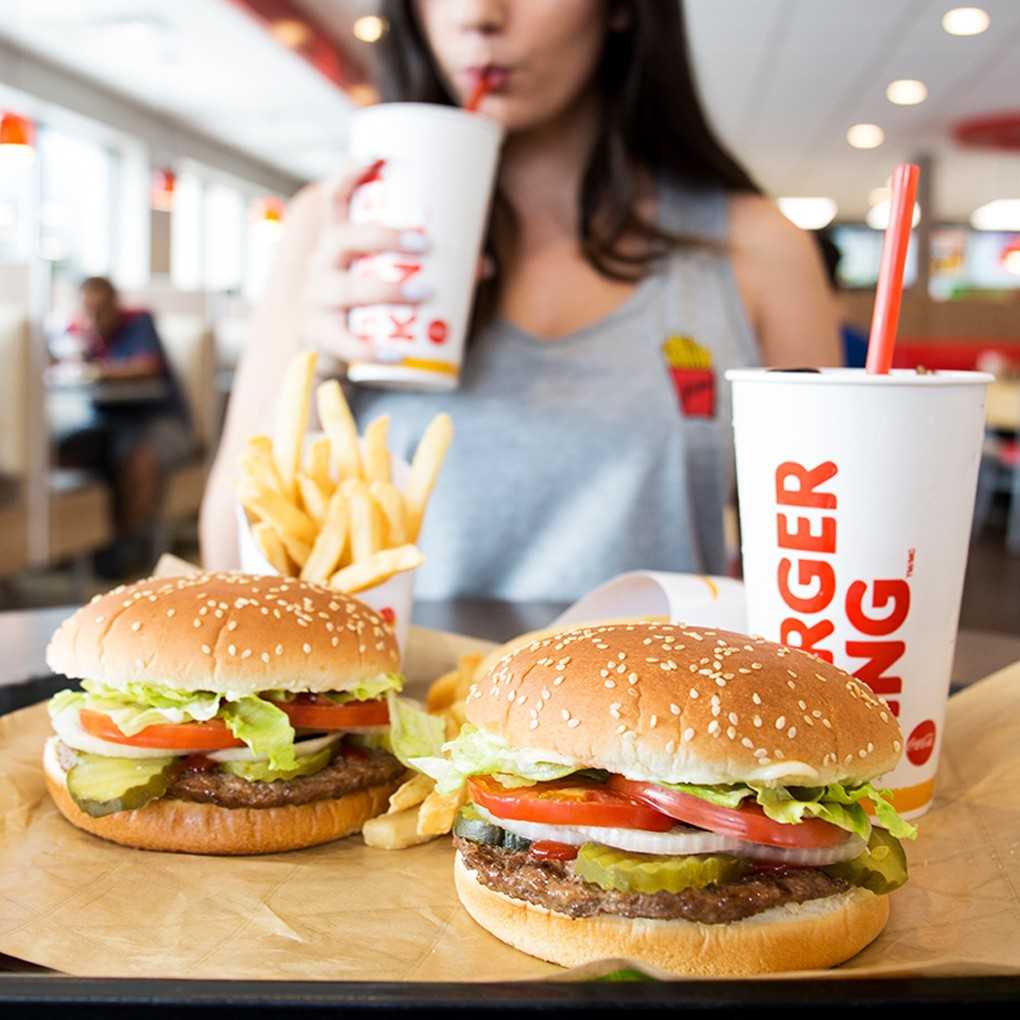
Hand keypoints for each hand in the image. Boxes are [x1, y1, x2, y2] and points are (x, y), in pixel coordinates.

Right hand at [302, 158, 432, 364]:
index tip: (377, 158)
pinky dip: (372, 350)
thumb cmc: (367, 299)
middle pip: (345, 238)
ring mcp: (316, 299)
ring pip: (346, 288)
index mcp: (337, 240)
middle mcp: (320, 263)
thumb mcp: (385, 273)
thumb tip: (483, 265)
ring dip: (386, 287)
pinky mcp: (320, 335)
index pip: (335, 200)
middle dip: (384, 237)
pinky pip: (345, 343)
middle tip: (424, 242)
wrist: (329, 347)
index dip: (350, 176)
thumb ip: (431, 265)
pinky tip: (397, 354)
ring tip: (423, 290)